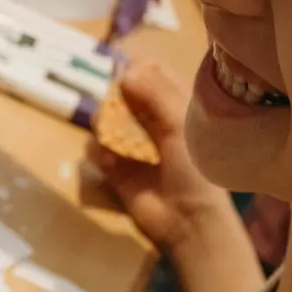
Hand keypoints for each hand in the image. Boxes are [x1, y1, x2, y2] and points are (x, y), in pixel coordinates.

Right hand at [86, 62, 233, 252]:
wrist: (189, 220)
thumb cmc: (195, 167)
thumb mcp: (181, 124)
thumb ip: (155, 93)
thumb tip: (124, 71)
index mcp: (177, 108)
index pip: (155, 76)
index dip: (139, 71)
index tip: (126, 73)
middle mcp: (154, 123)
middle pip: (125, 96)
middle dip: (116, 98)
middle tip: (116, 106)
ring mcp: (134, 146)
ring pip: (106, 121)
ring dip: (104, 124)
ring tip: (110, 135)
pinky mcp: (117, 169)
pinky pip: (96, 150)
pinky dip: (98, 151)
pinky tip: (110, 161)